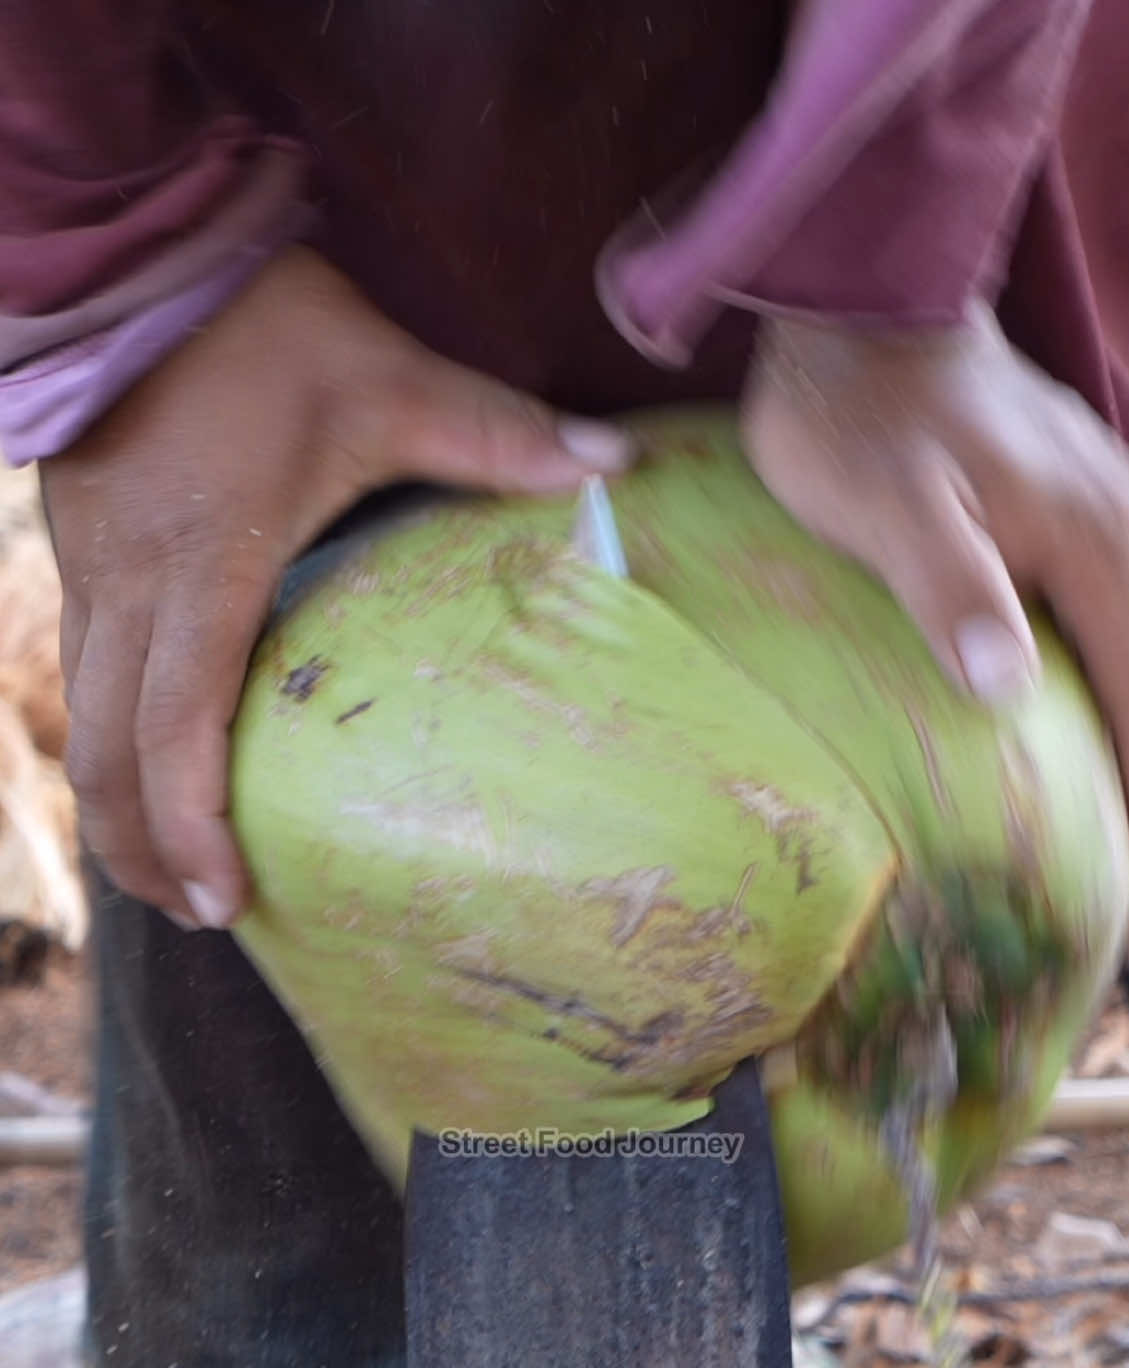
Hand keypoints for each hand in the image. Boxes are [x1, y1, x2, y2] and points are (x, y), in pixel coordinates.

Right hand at [41, 247, 631, 928]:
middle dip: (147, 849)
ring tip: (168, 873)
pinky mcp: (80, 555)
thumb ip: (497, 433)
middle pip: (108, 755)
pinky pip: (80, 678)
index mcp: (205, 565)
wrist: (142, 260)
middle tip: (210, 914)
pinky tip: (142, 771)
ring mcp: (91, 573)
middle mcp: (130, 587)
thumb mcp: (387, 380)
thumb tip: (616, 467)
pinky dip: (108, 745)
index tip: (228, 897)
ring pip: (80, 725)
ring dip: (117, 809)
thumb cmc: (264, 329)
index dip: (191, 826)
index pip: (175, 728)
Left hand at [740, 302, 1128, 939]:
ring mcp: (1111, 517)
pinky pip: (1122, 621)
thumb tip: (1009, 691)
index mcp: (1100, 546)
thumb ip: (951, 590)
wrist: (863, 312)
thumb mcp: (892, 508)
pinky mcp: (1079, 511)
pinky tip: (1095, 727)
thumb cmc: (863, 419)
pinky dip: (1123, 690)